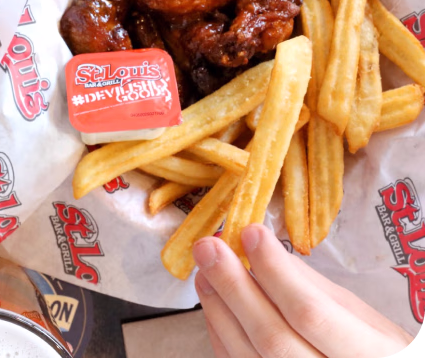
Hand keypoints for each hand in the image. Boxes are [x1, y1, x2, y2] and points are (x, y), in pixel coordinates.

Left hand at [193, 224, 413, 357]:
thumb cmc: (374, 349)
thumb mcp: (361, 316)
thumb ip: (312, 286)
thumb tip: (261, 249)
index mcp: (369, 354)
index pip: (310, 312)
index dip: (275, 272)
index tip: (250, 232)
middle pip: (271, 337)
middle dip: (234, 287)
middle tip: (208, 247)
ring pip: (246, 355)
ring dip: (219, 307)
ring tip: (204, 270)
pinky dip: (220, 332)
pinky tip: (213, 302)